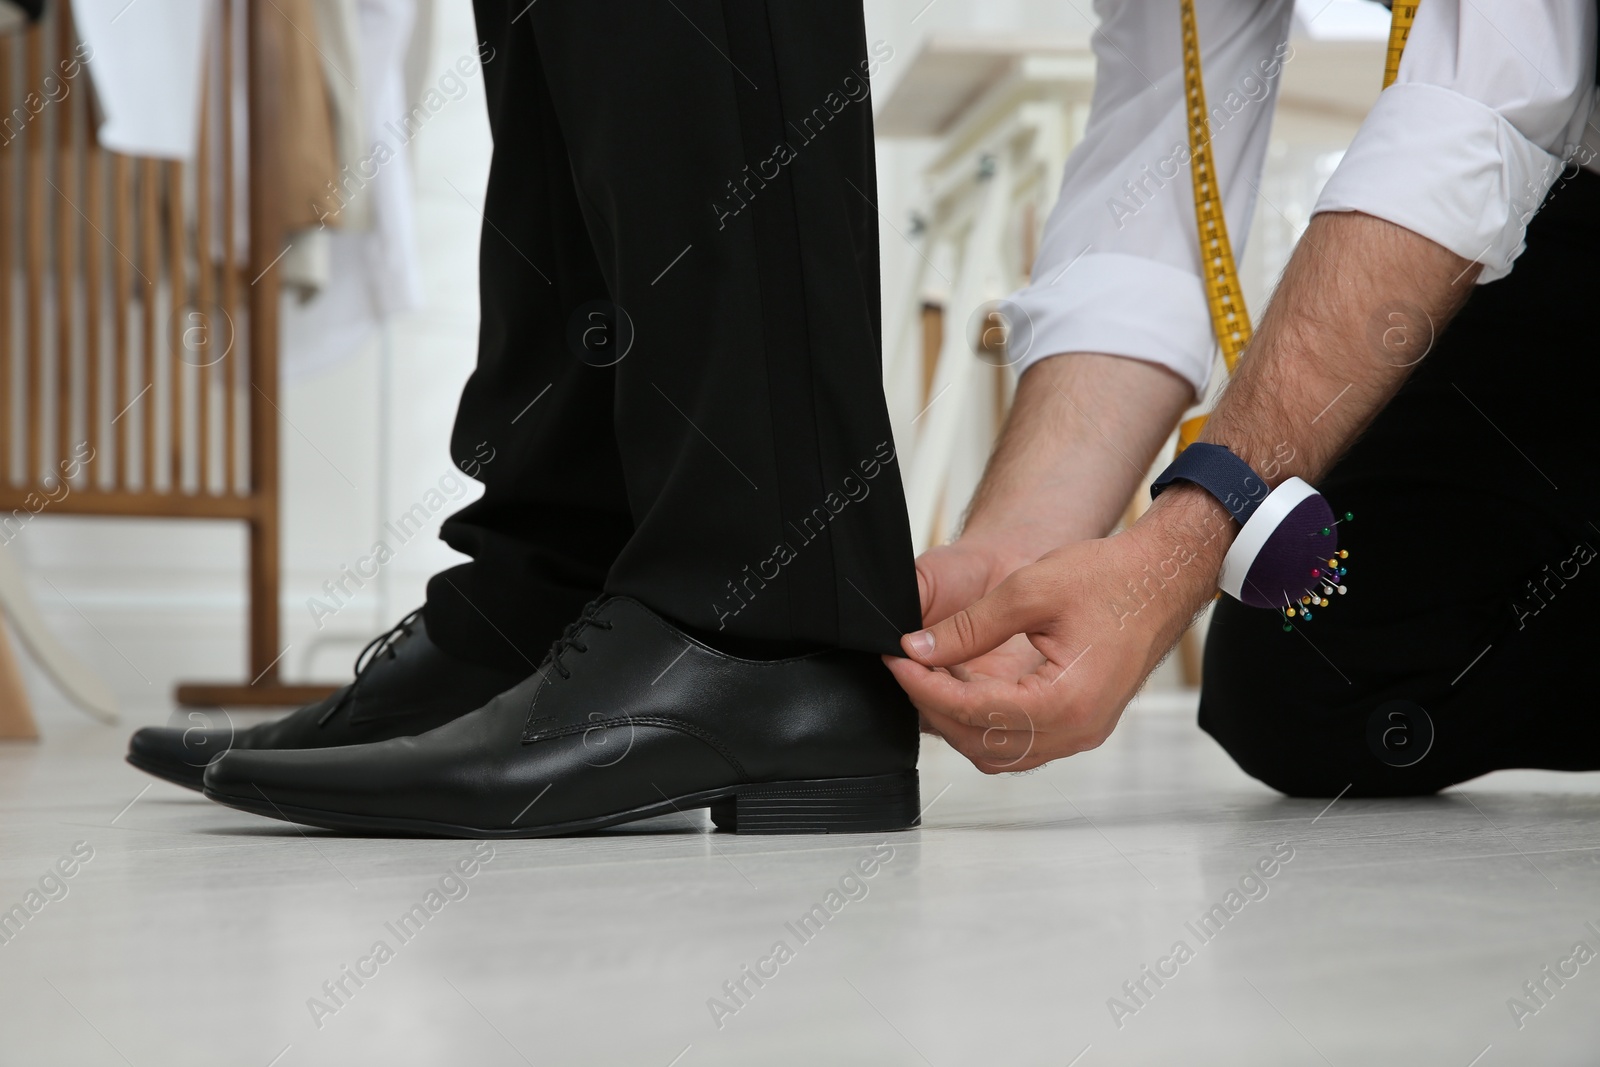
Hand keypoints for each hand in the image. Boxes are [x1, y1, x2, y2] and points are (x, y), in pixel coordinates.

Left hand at [887, 494, 1226, 772]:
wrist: (1161, 579)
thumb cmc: (1113, 580)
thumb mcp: (1030, 591)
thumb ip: (969, 627)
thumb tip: (920, 649)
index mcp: (1066, 702)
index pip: (972, 711)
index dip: (924, 686)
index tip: (897, 659)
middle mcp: (1075, 730)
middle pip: (980, 742)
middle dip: (934, 706)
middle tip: (906, 666)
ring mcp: (1080, 733)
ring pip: (997, 751)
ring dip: (958, 719)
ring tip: (930, 675)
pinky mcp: (1078, 725)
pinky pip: (1019, 741)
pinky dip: (985, 721)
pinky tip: (964, 685)